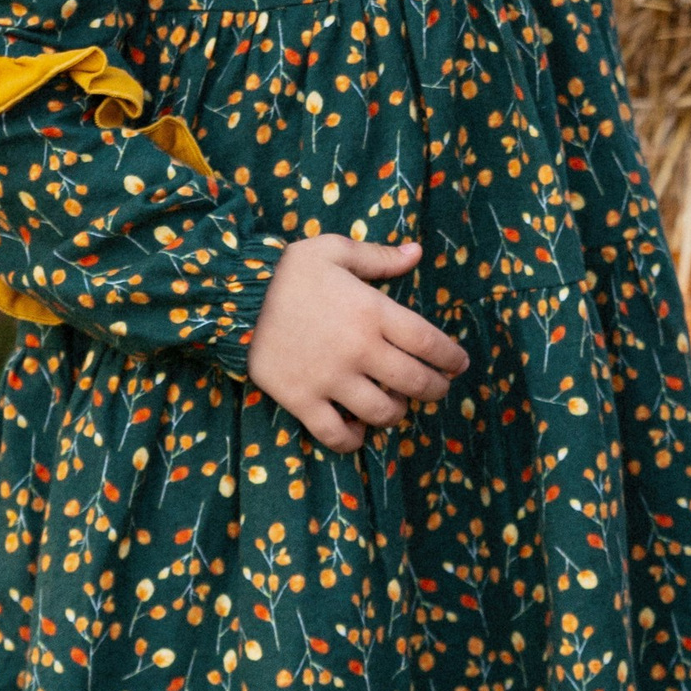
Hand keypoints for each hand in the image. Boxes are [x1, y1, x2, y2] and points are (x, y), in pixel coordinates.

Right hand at [247, 236, 467, 453]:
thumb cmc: (287, 272)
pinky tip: (358, 428)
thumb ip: (378, 258)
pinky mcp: (302, 401)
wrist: (231, 298)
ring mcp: (331, 380)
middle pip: (415, 382)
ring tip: (396, 403)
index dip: (451, 358)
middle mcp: (358, 350)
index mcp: (372, 312)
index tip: (459, 364)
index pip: (430, 342)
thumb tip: (416, 253)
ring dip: (398, 412)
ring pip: (383, 412)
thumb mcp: (333, 251)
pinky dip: (354, 439)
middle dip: (434, 389)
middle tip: (436, 389)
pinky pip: (337, 435)